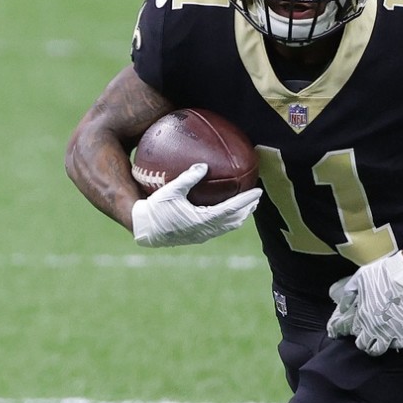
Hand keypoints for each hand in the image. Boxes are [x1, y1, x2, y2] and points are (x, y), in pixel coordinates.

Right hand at [132, 164, 261, 247]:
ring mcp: (203, 235)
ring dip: (240, 216)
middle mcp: (206, 230)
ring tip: (248, 206)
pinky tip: (227, 213)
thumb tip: (203, 165)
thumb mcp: (171, 191)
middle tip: (257, 197)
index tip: (258, 192)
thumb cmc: (155, 210)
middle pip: (235, 220)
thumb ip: (188, 178)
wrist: (145, 230)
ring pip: (228, 226)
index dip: (246, 201)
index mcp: (203, 220)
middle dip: (248, 208)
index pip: (232, 209)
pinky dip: (229, 220)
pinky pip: (219, 229)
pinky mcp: (197, 237)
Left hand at [326, 251, 402, 355]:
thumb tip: (343, 307)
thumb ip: (348, 295)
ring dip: (377, 346)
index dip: (357, 330)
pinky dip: (394, 343)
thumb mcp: (359, 279)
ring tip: (380, 340)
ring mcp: (390, 331)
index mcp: (363, 316)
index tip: (361, 326)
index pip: (355, 333)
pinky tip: (394, 336)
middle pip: (365, 346)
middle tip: (368, 336)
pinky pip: (397, 345)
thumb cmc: (383, 275)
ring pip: (379, 350)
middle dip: (364, 342)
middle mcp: (375, 327)